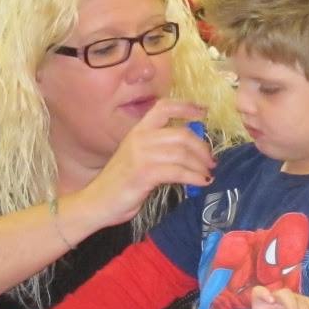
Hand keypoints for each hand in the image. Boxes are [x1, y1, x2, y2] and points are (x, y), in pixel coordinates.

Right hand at [79, 99, 212, 226]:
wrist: (97, 202)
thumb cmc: (121, 183)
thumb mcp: (138, 158)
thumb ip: (159, 149)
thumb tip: (192, 149)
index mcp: (138, 130)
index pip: (164, 107)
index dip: (186, 106)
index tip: (204, 112)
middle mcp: (139, 138)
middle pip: (182, 134)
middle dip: (202, 148)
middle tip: (211, 162)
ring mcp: (140, 155)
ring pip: (182, 154)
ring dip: (200, 166)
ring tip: (207, 175)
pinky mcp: (144, 173)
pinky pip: (178, 172)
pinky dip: (194, 177)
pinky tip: (201, 182)